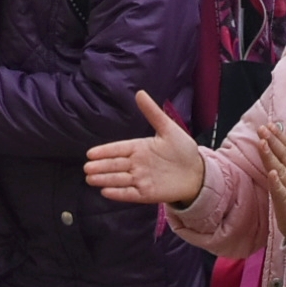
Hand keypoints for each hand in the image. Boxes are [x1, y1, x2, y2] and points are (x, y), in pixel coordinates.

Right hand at [85, 90, 207, 206]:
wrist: (198, 172)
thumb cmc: (183, 149)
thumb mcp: (168, 128)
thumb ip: (153, 112)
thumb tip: (139, 92)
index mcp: (140, 148)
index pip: (118, 149)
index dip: (105, 151)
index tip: (90, 153)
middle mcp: (137, 164)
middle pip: (115, 165)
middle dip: (101, 167)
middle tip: (86, 168)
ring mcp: (141, 179)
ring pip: (119, 179)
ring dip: (105, 179)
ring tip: (90, 179)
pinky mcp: (147, 193)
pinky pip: (129, 193)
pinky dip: (118, 193)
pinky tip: (105, 192)